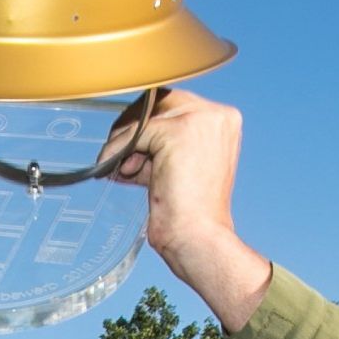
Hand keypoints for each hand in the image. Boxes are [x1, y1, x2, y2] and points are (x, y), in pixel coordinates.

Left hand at [100, 88, 271, 331]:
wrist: (197, 236)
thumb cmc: (188, 213)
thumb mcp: (176, 166)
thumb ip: (160, 145)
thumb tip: (124, 138)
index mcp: (224, 120)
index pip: (175, 104)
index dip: (149, 124)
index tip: (132, 148)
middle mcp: (217, 114)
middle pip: (160, 102)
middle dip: (135, 129)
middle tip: (120, 157)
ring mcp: (200, 120)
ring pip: (145, 117)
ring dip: (125, 142)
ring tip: (124, 171)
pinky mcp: (178, 132)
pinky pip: (135, 133)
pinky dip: (118, 151)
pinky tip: (115, 170)